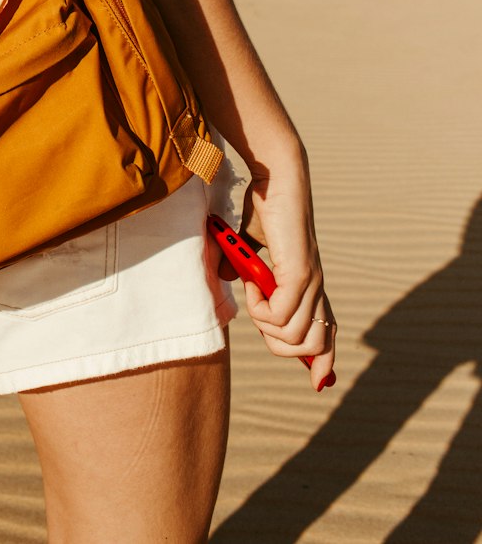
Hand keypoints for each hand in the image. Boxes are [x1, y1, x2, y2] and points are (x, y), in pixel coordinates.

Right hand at [234, 167, 336, 391]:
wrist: (276, 176)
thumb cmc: (266, 204)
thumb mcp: (251, 242)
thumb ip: (244, 264)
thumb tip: (229, 279)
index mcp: (310, 285)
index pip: (328, 335)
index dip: (323, 363)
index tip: (320, 381)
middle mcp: (317, 289)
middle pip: (311, 349)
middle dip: (278, 345)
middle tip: (257, 310)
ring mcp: (311, 282)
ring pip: (296, 337)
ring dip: (265, 322)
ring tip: (254, 290)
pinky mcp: (300, 273)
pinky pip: (282, 315)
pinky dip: (259, 306)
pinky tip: (252, 281)